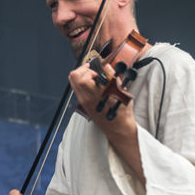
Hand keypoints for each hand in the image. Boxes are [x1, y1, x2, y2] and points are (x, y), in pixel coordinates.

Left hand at [69, 63, 144, 184]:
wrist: (118, 128)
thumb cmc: (121, 112)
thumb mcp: (121, 92)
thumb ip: (112, 78)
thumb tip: (107, 66)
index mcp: (94, 94)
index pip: (80, 76)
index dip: (89, 68)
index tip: (97, 68)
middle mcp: (85, 97)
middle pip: (73, 77)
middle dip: (82, 70)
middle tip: (93, 70)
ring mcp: (83, 101)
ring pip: (74, 82)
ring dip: (82, 76)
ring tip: (94, 77)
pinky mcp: (83, 104)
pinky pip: (77, 89)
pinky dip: (83, 83)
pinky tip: (94, 85)